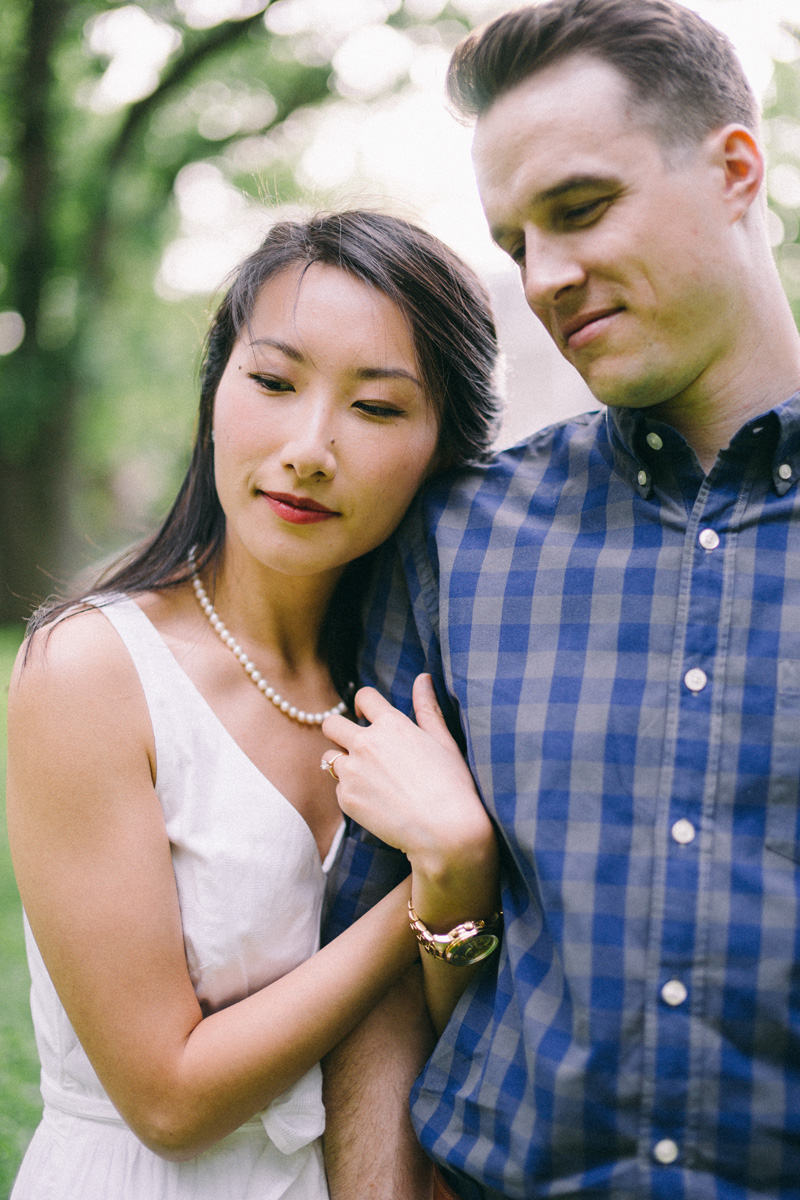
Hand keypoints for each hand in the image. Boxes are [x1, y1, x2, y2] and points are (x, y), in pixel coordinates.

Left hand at [322, 676, 496, 908]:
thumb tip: (423, 678)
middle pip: (331, 724)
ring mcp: (352, 771)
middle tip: (357, 746)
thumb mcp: (443, 741)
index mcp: (391, 724)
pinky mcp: (346, 799)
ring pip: (329, 758)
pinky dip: (351, 792)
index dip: (363, 704)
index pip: (363, 697)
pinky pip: (338, 788)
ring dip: (343, 763)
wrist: (446, 831)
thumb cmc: (452, 785)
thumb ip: (427, 708)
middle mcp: (365, 743)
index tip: (366, 714)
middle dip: (339, 731)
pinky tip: (375, 802)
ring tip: (369, 779)